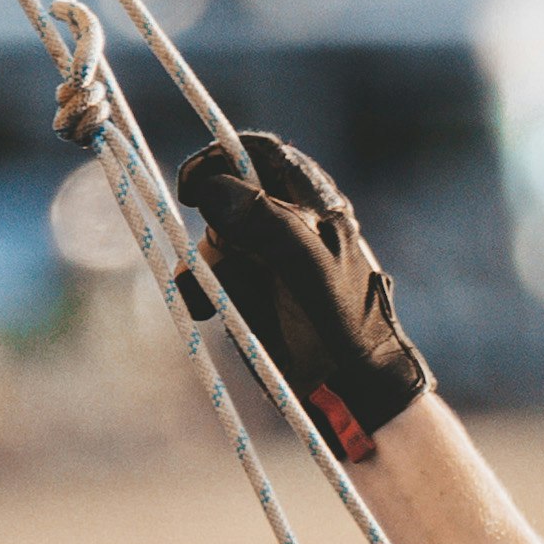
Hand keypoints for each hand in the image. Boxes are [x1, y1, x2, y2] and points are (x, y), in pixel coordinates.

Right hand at [178, 128, 429, 458]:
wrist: (352, 389)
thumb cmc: (343, 322)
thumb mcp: (305, 264)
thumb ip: (263, 221)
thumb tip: (213, 188)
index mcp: (311, 201)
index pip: (258, 153)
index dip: (221, 157)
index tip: (191, 184)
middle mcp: (286, 223)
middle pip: (227, 197)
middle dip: (211, 224)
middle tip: (217, 253)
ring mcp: (266, 258)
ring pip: (215, 240)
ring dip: (202, 265)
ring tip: (202, 296)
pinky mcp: (251, 293)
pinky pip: (212, 278)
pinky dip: (200, 289)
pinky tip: (201, 308)